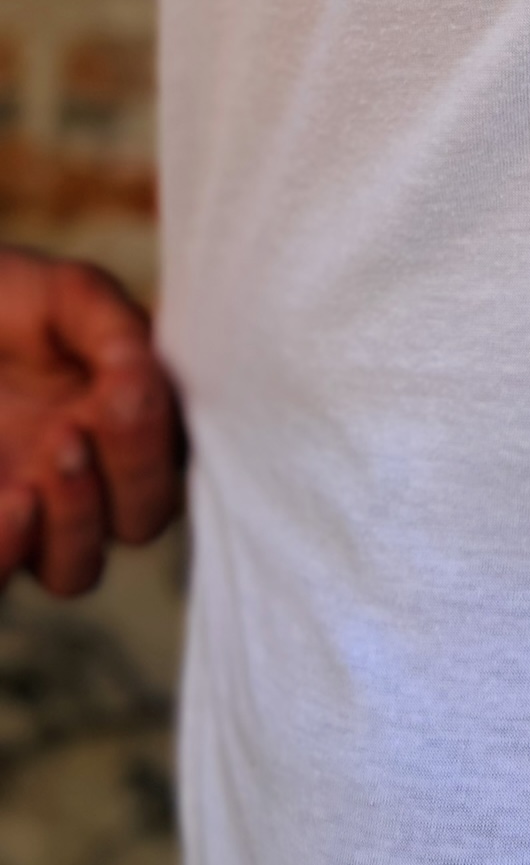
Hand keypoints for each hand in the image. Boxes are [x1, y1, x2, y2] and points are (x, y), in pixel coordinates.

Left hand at [0, 245, 183, 597]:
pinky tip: (14, 501)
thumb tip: (141, 375)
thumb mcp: (67, 294)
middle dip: (133, 475)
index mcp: (127, 419)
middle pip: (141, 519)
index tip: (127, 388)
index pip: (178, 459)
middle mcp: (89, 476)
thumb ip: (114, 327)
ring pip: (77, 570)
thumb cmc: (7, 301)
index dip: (163, 439)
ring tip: (55, 453)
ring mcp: (30, 510)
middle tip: (85, 423)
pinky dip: (12, 549)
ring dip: (77, 522)